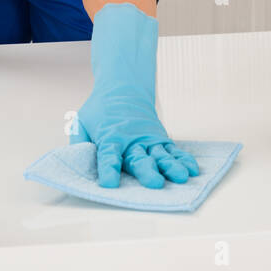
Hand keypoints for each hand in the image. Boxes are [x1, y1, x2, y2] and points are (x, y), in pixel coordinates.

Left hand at [71, 3, 200, 188]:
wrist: (124, 87)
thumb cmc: (100, 110)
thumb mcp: (82, 122)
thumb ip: (79, 143)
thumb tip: (77, 162)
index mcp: (109, 138)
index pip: (108, 156)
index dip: (108, 170)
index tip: (109, 184)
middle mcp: (131, 140)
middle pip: (139, 158)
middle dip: (146, 171)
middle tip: (154, 184)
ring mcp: (148, 139)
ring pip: (160, 155)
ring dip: (171, 167)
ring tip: (181, 177)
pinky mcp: (160, 138)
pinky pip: (173, 150)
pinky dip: (183, 159)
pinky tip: (192, 169)